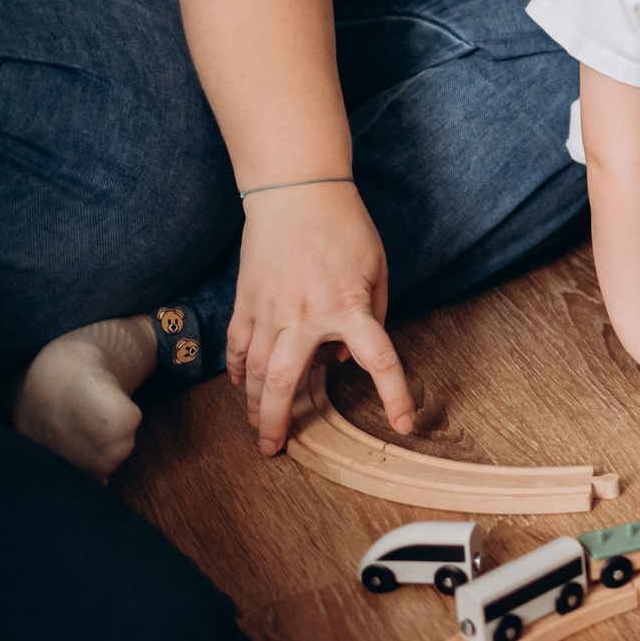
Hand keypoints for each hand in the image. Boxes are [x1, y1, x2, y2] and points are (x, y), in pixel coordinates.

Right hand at [227, 181, 412, 455]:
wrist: (297, 192)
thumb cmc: (346, 227)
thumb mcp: (377, 268)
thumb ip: (372, 315)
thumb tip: (340, 358)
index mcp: (349, 307)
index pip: (379, 361)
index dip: (395, 395)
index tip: (404, 423)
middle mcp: (304, 316)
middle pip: (286, 382)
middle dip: (277, 421)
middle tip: (274, 449)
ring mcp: (269, 310)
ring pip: (253, 371)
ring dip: (253, 403)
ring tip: (257, 426)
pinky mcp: (246, 301)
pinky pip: (236, 346)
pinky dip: (236, 370)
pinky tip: (240, 386)